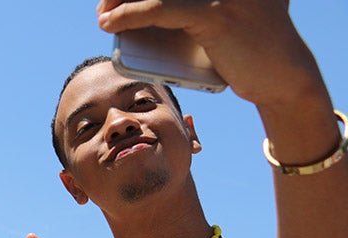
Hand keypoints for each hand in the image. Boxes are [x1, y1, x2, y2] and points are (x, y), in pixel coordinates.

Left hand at [96, 0, 321, 108]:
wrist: (283, 78)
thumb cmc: (246, 50)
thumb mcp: (219, 18)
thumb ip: (194, 6)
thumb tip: (138, 8)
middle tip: (105, 5)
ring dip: (120, 0)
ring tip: (103, 15)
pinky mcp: (216, 14)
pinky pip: (161, 10)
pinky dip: (129, 14)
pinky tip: (109, 22)